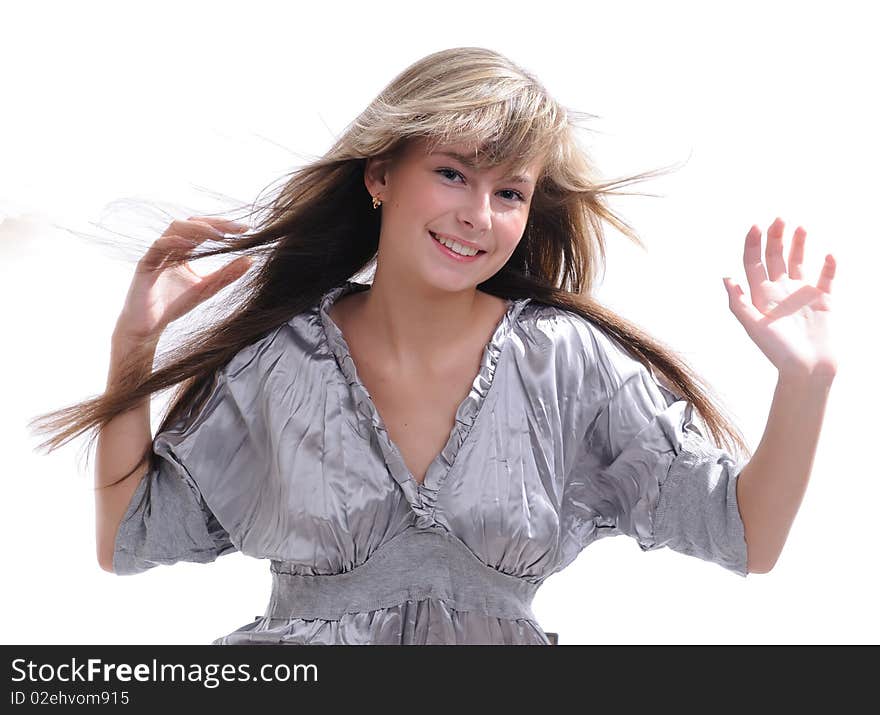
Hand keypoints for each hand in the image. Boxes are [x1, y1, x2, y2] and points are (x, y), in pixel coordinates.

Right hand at [114, 217, 252, 342]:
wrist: (149, 326)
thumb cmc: (174, 305)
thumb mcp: (207, 288)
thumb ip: (227, 274)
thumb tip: (251, 259)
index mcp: (184, 250)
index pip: (204, 229)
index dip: (224, 226)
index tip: (247, 229)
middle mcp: (170, 247)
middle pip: (191, 223)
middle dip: (215, 223)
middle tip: (237, 228)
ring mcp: (157, 253)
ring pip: (175, 228)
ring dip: (198, 228)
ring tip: (219, 235)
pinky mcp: (145, 264)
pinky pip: (158, 246)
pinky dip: (174, 242)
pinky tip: (190, 245)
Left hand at [722, 217, 836, 379]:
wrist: (807, 369)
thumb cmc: (777, 351)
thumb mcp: (753, 326)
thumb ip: (738, 303)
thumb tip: (726, 278)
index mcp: (760, 295)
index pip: (753, 263)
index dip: (753, 244)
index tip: (756, 226)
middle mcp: (779, 291)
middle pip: (775, 257)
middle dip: (776, 237)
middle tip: (779, 219)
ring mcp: (801, 294)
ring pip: (799, 262)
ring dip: (798, 244)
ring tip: (800, 227)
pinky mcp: (823, 300)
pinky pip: (826, 277)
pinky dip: (828, 266)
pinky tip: (828, 255)